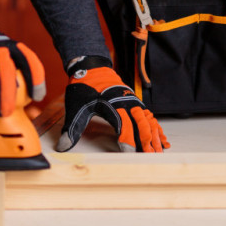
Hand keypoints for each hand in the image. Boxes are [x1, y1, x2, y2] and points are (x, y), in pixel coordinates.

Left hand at [55, 57, 169, 152]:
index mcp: (112, 105)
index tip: (130, 154)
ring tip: (159, 152)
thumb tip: (63, 147)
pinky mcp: (136, 103)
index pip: (123, 126)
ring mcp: (133, 103)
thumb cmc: (84, 88)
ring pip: (149, 121)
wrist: (92, 69)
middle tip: (150, 156)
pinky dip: (158, 130)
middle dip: (146, 141)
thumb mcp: (75, 107)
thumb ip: (71, 129)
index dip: (127, 140)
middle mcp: (126, 103)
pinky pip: (150, 118)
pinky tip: (163, 141)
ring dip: (155, 137)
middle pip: (141, 124)